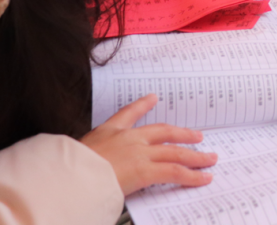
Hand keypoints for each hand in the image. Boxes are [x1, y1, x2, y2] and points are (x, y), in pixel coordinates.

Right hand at [81, 94, 216, 195]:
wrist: (69, 176)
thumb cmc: (67, 168)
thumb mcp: (75, 154)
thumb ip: (88, 156)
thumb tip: (87, 165)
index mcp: (108, 132)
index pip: (127, 114)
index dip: (142, 105)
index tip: (152, 98)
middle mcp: (129, 139)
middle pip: (163, 132)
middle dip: (182, 134)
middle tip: (196, 135)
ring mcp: (140, 153)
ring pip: (175, 152)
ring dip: (195, 156)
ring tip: (209, 159)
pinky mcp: (147, 170)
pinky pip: (175, 172)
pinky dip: (192, 176)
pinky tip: (204, 178)